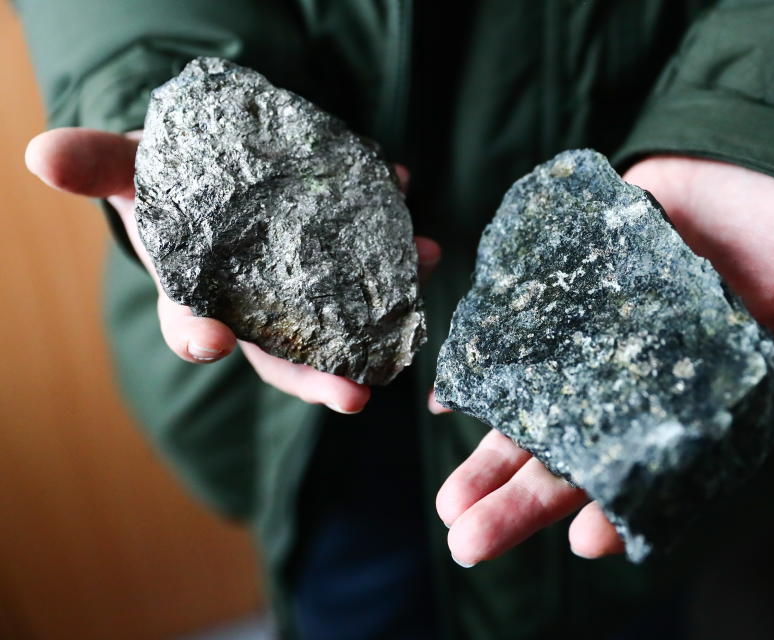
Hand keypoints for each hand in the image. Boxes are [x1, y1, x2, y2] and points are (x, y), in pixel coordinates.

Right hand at [26, 127, 439, 413]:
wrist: (223, 169)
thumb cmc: (174, 183)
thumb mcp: (135, 171)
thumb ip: (100, 166)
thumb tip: (39, 153)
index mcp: (202, 299)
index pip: (195, 331)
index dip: (199, 337)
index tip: (212, 341)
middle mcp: (261, 311)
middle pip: (290, 357)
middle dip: (322, 379)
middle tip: (355, 397)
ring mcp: (310, 294)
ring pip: (349, 321)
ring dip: (387, 309)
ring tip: (419, 270)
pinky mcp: (347, 264)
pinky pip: (376, 267)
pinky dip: (398, 246)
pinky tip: (415, 220)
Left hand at [434, 155, 773, 565]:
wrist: (752, 161)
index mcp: (701, 396)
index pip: (658, 467)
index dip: (625, 504)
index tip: (588, 540)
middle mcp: (642, 381)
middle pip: (579, 452)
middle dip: (528, 499)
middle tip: (470, 542)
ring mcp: (600, 341)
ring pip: (540, 410)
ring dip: (492, 457)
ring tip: (449, 506)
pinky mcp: (570, 293)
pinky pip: (522, 340)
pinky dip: (486, 373)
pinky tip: (448, 405)